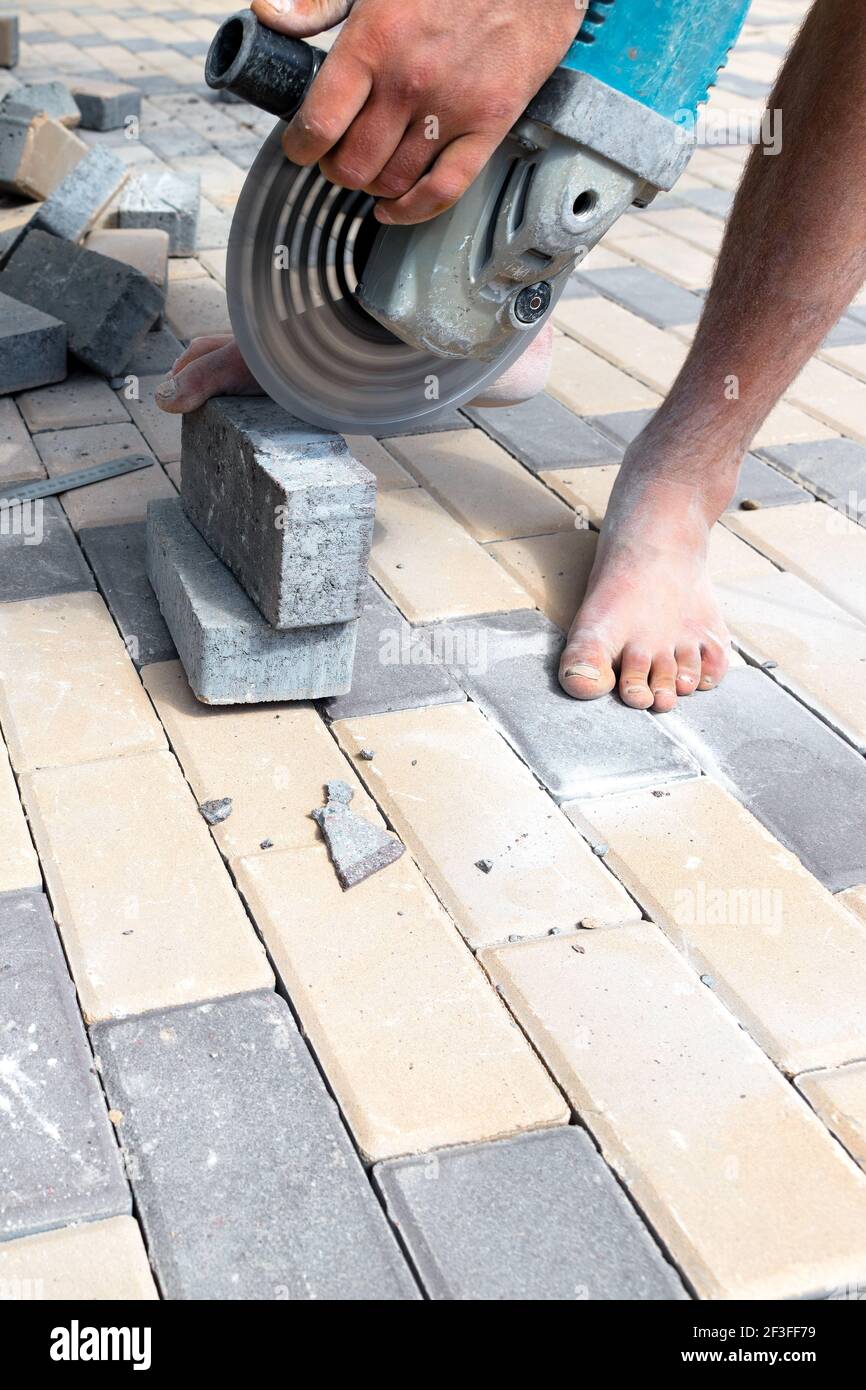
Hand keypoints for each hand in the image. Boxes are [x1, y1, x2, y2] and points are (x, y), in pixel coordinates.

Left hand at [250, 0, 584, 223]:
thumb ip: (319, 2)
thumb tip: (268, 15)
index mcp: (373, 42)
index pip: (319, 124)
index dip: (300, 147)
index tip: (299, 148)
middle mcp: (408, 84)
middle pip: (353, 165)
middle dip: (336, 170)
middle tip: (336, 160)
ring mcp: (450, 110)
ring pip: (392, 182)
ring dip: (371, 187)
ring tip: (368, 172)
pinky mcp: (488, 126)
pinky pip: (444, 190)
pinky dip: (413, 211)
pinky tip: (394, 210)